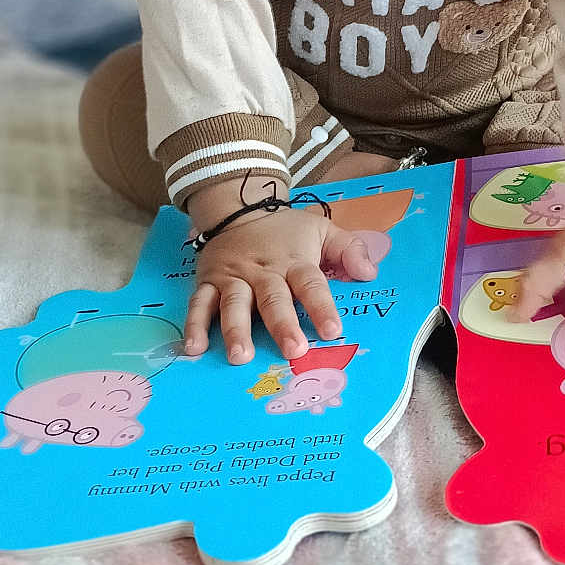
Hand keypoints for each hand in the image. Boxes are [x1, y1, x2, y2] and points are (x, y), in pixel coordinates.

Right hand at [181, 185, 376, 365]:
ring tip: (240, 356)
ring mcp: (233, 278)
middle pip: (273, 298)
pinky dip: (195, 325)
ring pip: (234, 303)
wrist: (237, 208)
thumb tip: (370, 273)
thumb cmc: (285, 231)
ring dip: (236, 330)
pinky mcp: (208, 282)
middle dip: (282, 324)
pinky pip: (199, 304)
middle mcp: (263, 271)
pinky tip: (194, 349)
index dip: (322, 306)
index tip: (333, 330)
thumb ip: (348, 249)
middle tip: (293, 350)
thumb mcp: (321, 230)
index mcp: (293, 261)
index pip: (310, 283)